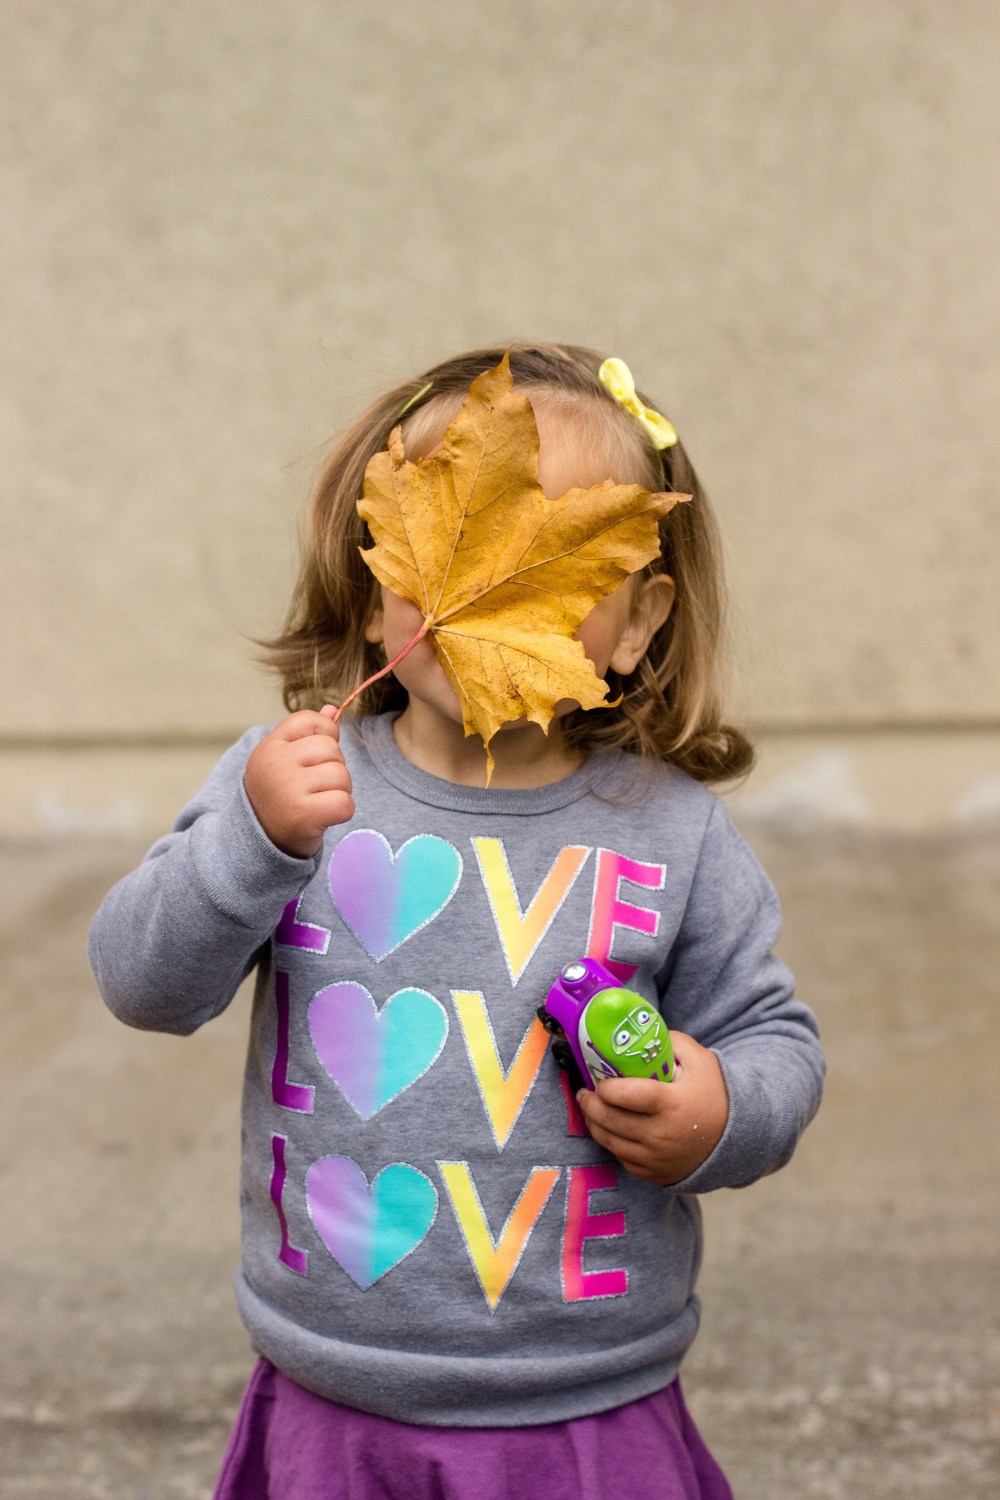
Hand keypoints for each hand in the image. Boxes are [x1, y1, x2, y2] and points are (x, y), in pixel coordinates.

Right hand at [244, 707, 354, 857]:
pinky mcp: (302, 814)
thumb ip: (307, 734)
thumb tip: (332, 710)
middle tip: (317, 787)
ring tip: (320, 801)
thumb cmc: (279, 796)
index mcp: (270, 746)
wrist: (260, 843)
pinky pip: (345, 802)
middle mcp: (275, 764)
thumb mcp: (285, 761)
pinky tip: (326, 817)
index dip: (325, 735)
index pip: (310, 720)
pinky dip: (343, 812)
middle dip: (334, 767)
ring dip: (340, 791)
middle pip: (331, 748)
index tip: (316, 757)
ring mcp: (288, 788)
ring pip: (341, 775)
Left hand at [575, 1031, 729, 1185]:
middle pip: (610, 1120)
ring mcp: (656, 1158)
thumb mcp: (700, 1060)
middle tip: (585, 1092)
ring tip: (591, 1108)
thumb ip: (671, 1042)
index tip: (600, 1080)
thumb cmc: (714, 1093)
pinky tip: (609, 1129)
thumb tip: (641, 1031)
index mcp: (671, 1103)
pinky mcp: (654, 1174)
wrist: (736, 1137)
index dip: (606, 1088)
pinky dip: (612, 1143)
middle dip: (590, 1104)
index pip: (626, 1096)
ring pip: (610, 1142)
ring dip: (594, 1124)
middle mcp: (661, 1134)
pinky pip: (622, 1159)